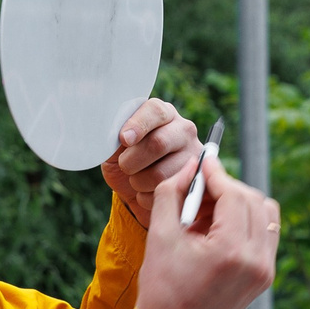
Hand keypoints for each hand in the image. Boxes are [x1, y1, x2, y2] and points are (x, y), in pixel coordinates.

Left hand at [102, 99, 202, 228]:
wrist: (136, 192)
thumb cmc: (126, 161)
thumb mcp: (115, 147)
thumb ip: (114, 136)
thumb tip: (117, 134)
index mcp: (163, 114)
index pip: (155, 111)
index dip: (138, 125)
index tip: (124, 139)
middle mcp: (183, 130)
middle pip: (158, 143)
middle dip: (131, 161)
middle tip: (124, 166)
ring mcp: (193, 155)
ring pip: (160, 173)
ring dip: (138, 182)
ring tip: (136, 179)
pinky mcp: (195, 181)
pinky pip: (166, 193)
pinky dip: (146, 197)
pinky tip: (147, 191)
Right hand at [131, 154, 278, 308]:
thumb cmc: (161, 292)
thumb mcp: (159, 238)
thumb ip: (171, 194)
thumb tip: (189, 167)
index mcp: (230, 251)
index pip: (233, 194)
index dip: (217, 173)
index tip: (203, 161)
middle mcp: (256, 261)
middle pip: (252, 200)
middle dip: (227, 187)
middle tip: (200, 187)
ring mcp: (264, 271)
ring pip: (265, 215)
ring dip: (240, 203)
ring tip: (209, 210)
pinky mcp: (264, 278)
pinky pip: (265, 235)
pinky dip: (247, 223)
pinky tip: (219, 228)